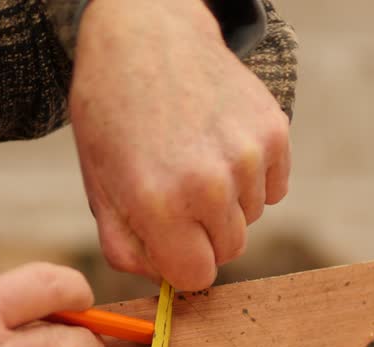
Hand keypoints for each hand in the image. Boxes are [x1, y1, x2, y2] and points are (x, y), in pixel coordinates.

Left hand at [69, 0, 291, 290]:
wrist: (147, 35)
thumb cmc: (113, 114)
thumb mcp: (99, 185)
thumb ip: (126, 246)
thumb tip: (164, 283)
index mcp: (158, 203)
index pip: (195, 276)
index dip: (180, 263)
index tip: (169, 242)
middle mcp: (209, 184)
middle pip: (227, 252)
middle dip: (202, 235)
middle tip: (176, 195)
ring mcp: (248, 155)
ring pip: (250, 219)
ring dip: (226, 205)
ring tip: (194, 161)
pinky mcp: (275, 132)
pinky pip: (273, 189)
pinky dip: (252, 180)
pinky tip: (219, 147)